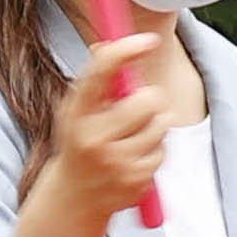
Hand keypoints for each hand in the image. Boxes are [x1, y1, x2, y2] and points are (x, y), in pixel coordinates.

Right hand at [47, 30, 171, 227]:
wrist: (74, 197)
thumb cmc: (79, 143)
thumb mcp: (76, 111)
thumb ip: (96, 82)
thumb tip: (109, 43)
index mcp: (75, 113)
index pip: (100, 73)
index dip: (125, 51)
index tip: (148, 40)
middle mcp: (93, 137)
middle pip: (146, 100)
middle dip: (149, 98)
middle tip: (139, 106)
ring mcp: (115, 161)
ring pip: (160, 125)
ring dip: (155, 125)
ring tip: (133, 135)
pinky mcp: (135, 179)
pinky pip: (163, 151)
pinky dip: (155, 150)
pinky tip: (134, 157)